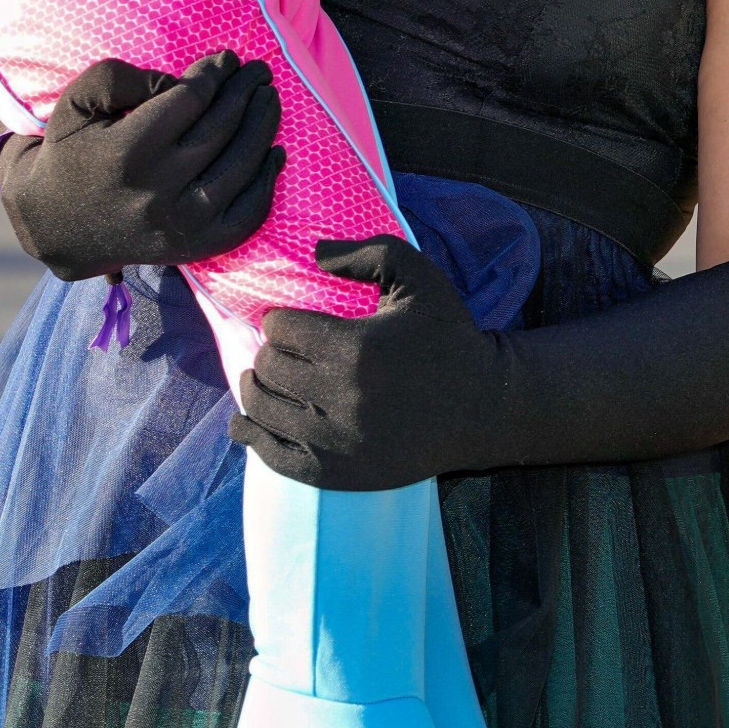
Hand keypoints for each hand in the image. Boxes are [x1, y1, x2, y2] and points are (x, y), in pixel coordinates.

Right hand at [0, 50, 283, 280]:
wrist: (56, 224)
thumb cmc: (71, 151)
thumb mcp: (77, 101)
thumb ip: (121, 77)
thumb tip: (178, 82)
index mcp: (127, 152)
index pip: (191, 100)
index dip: (216, 74)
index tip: (228, 59)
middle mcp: (157, 192)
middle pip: (221, 129)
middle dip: (245, 92)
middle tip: (259, 70)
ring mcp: (179, 225)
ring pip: (240, 167)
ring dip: (263, 126)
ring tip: (269, 98)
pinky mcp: (193, 248)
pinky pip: (245, 216)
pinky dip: (266, 183)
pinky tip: (273, 154)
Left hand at [229, 236, 506, 489]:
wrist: (483, 406)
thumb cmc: (448, 334)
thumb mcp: (416, 275)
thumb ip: (364, 252)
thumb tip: (314, 253)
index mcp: (354, 347)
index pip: (280, 329)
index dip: (279, 320)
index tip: (288, 321)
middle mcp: (340, 397)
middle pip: (268, 369)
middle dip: (267, 353)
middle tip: (280, 350)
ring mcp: (337, 442)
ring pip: (265, 413)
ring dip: (255, 391)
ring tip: (261, 380)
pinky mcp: (339, 475)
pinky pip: (276, 458)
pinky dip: (253, 438)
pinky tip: (245, 423)